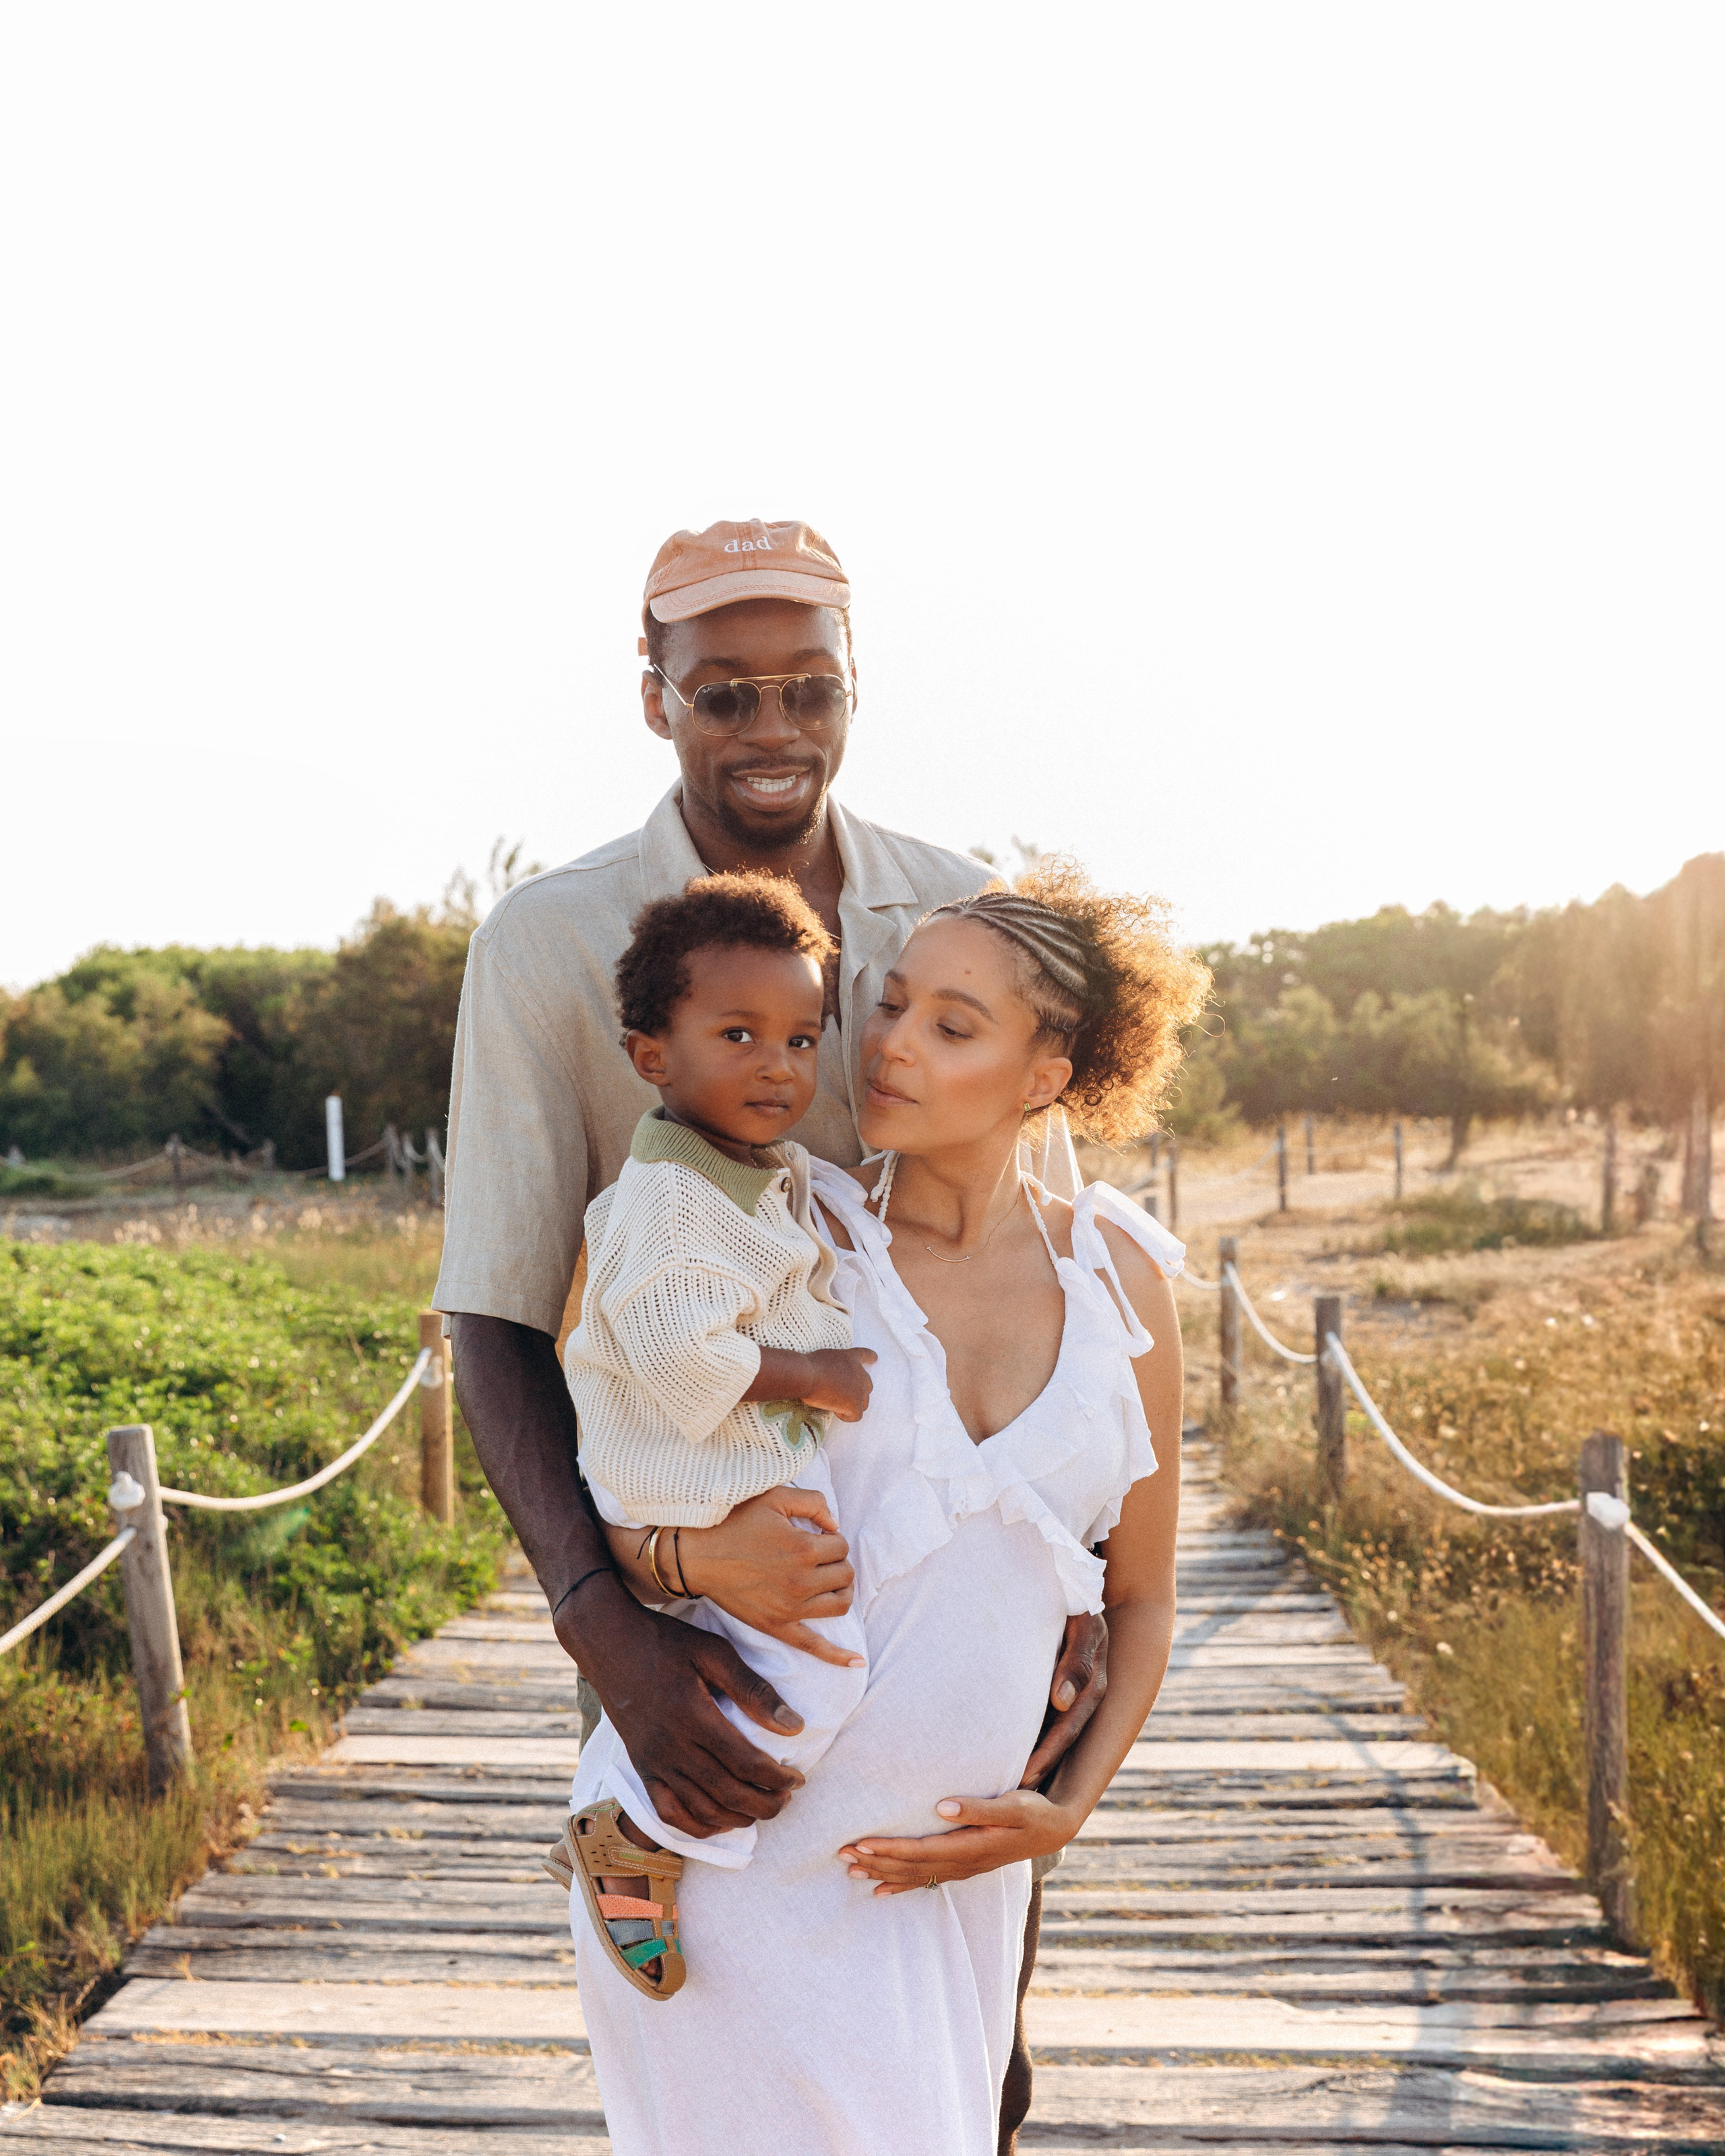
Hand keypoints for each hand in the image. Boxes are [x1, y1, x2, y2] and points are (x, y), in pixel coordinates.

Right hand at [557, 1575, 806, 1840]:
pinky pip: (668, 1812)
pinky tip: (718, 1821)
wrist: (609, 1644)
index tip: (798, 1779)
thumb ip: (753, 1689)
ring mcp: (653, 1762)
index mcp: (693, 1716)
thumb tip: (793, 1725)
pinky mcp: (641, 1768)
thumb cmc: (666, 1643)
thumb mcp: (714, 1652)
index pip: (745, 1762)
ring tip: (761, 1809)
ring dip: (736, 1818)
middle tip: (787, 1799)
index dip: (777, 1778)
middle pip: (727, 1792)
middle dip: (764, 1804)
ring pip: (700, 1810)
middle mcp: (672, 1747)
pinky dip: (696, 1826)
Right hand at [678, 1486, 858, 1667]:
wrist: (697, 1556)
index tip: (814, 1535)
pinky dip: (838, 1656)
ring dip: (841, 1591)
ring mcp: (790, 1609)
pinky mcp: (777, 1627)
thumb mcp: (774, 1497)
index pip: (841, 1545)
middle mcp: (801, 1581)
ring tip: (829, 1581)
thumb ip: (812, 1502)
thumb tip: (835, 1524)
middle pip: (845, 1573)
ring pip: (840, 1604)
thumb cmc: (734, 1522)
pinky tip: (857, 1662)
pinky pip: (814, 1646)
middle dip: (837, 1561)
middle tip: (818, 1555)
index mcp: (803, 1548)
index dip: (831, 1538)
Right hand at [792, 1346, 876, 1421]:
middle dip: (857, 1392)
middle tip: (840, 1395)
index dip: (870, 1357)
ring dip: (851, 1405)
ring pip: (863, 1403)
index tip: (874, 1359)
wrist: (808, 1376)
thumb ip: (835, 1365)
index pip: (865, 1354)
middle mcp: (859, 1373)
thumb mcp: (825, 1357)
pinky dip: (846, 1416)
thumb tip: (831, 1377)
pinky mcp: (855, 1404)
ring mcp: (859, 1390)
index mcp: (851, 1358)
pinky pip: (856, 1416)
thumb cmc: (810, 1366)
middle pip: (867, 1386)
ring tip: (835, 1404)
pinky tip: (834, 1411)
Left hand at [838, 1788, 1075, 1896]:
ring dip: (883, 1873)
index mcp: (970, 1847)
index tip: (860, 1843)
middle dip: (876, 1861)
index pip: (920, 1851)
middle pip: (911, 1866)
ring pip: (915, 1876)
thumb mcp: (1012, 1805)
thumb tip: (943, 1806)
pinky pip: (927, 1880)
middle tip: (842, 1854)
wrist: (1052, 1830)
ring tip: (851, 1870)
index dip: (889, 1849)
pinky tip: (879, 1891)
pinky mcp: (963, 1867)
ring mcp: (962, 1868)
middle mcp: (962, 1863)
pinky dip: (901, 1885)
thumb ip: (979, 1808)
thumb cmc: (1032, 1811)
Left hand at [1020, 1610, 1107, 1787]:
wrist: (1078, 1593)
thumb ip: (1076, 1662)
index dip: (1048, 1754)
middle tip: (1009, 1792)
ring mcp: (1071, 1696)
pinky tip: (1003, 1752)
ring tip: (1002, 1786)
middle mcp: (1083, 1698)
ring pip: (1052, 1734)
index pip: (1069, 1729)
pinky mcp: (1056, 1694)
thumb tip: (1062, 1701)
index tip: (1026, 1776)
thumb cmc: (1079, 1608)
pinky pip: (1043, 1720)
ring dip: (1032, 1758)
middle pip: (1060, 1741)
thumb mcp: (1084, 1628)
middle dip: (1037, 1766)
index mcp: (1093, 1686)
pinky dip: (1029, 1738)